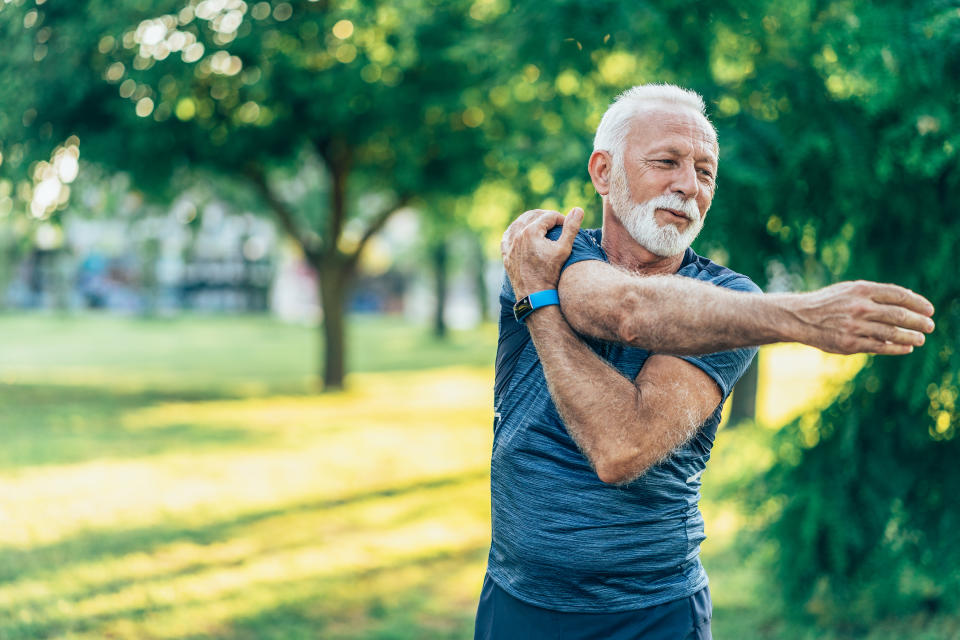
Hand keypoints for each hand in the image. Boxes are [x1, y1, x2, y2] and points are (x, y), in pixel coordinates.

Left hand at [501, 207, 583, 298]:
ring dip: (531, 221)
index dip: (561, 218)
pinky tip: (523, 233)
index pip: (549, 216)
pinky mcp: (506, 253)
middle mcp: (517, 235)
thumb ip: (571, 228)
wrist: (534, 295)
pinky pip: (508, 235)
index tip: (568, 225)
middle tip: (557, 223)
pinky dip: (516, 230)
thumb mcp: (563, 249)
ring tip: (542, 226)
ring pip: (519, 223)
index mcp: (531, 231)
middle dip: (546, 217)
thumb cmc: (550, 273)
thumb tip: (578, 209)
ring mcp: (509, 244)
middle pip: (533, 216)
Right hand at [788, 281, 934, 354]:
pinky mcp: (849, 344)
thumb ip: (876, 294)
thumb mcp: (849, 290)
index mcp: (860, 290)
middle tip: (930, 326)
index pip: (898, 295)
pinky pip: (879, 347)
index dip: (917, 302)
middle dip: (919, 321)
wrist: (799, 318)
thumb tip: (909, 299)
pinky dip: (896, 348)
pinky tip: (906, 348)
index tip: (929, 309)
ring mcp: (854, 326)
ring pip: (892, 333)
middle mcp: (859, 307)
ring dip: (911, 337)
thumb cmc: (828, 303)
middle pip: (898, 314)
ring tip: (920, 339)